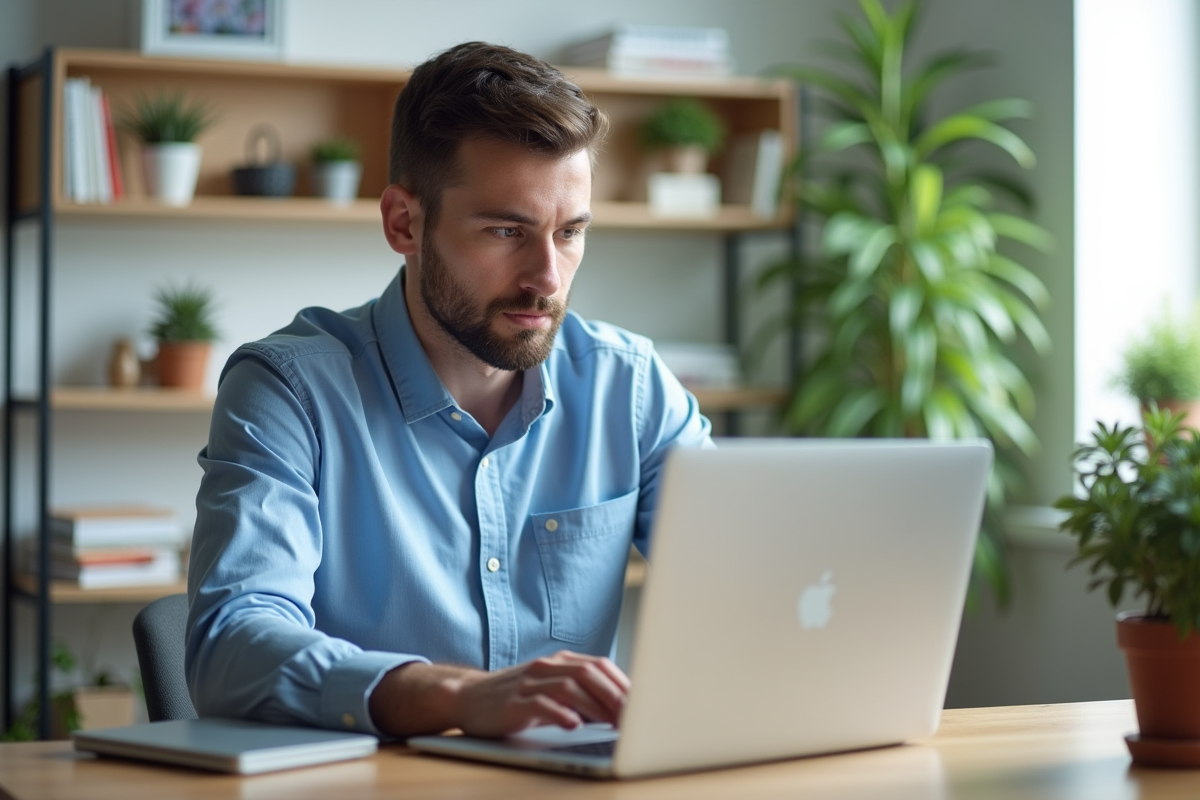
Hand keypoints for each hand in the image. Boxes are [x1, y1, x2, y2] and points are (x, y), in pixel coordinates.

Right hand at [453, 650, 630, 736]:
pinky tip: (574, 725)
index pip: (599, 665)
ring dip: (595, 706)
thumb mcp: (549, 689)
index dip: (622, 683)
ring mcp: (528, 683)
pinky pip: (540, 705)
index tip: (643, 702)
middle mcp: (546, 667)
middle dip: (615, 695)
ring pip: (569, 687)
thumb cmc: (515, 697)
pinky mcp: (513, 703)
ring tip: (614, 723)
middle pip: (588, 674)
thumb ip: (579, 693)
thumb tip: (618, 709)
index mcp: (558, 662)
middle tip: (635, 715)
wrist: (467, 697)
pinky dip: (560, 714)